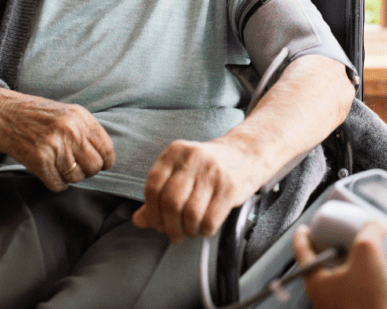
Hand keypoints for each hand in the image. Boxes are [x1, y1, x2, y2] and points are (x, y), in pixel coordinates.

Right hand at [0, 88, 114, 191]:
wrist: (2, 114)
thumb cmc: (36, 115)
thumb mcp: (67, 113)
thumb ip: (86, 130)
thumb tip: (104, 156)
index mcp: (80, 117)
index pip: (106, 149)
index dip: (105, 161)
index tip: (100, 163)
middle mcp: (70, 131)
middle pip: (94, 166)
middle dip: (88, 170)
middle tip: (77, 166)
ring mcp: (54, 146)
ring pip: (77, 177)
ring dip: (70, 177)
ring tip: (60, 166)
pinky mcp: (38, 160)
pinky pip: (58, 184)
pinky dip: (57, 183)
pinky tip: (50, 173)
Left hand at [132, 139, 260, 243]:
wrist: (247, 154)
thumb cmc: (209, 168)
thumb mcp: (181, 174)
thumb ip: (158, 196)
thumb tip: (139, 220)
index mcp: (175, 152)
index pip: (152, 186)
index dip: (152, 212)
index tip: (157, 224)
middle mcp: (192, 158)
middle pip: (170, 202)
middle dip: (170, 227)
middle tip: (174, 234)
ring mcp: (212, 171)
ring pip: (190, 214)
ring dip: (188, 230)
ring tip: (191, 230)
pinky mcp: (229, 187)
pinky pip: (210, 220)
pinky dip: (205, 231)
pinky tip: (206, 227)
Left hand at [292, 221, 386, 308]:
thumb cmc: (369, 302)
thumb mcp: (368, 252)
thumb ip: (371, 231)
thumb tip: (377, 226)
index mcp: (318, 281)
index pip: (303, 252)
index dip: (304, 235)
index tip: (307, 227)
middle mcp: (330, 296)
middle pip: (334, 263)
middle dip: (350, 247)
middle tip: (356, 235)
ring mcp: (350, 306)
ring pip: (362, 278)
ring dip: (380, 265)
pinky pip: (381, 294)